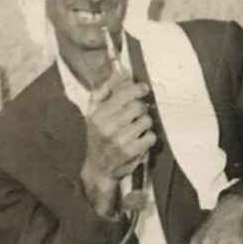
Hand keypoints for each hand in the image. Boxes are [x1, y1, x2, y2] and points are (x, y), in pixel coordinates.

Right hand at [77, 75, 155, 217]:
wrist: (99, 169)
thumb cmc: (97, 138)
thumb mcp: (92, 115)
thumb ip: (100, 94)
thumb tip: (115, 74)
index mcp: (98, 116)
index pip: (123, 95)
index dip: (137, 89)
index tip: (144, 88)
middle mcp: (108, 127)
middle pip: (138, 107)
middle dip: (141, 108)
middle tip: (138, 113)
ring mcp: (120, 141)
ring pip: (146, 121)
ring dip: (145, 123)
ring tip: (137, 129)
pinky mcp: (132, 152)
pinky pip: (151, 136)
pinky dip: (148, 137)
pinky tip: (139, 140)